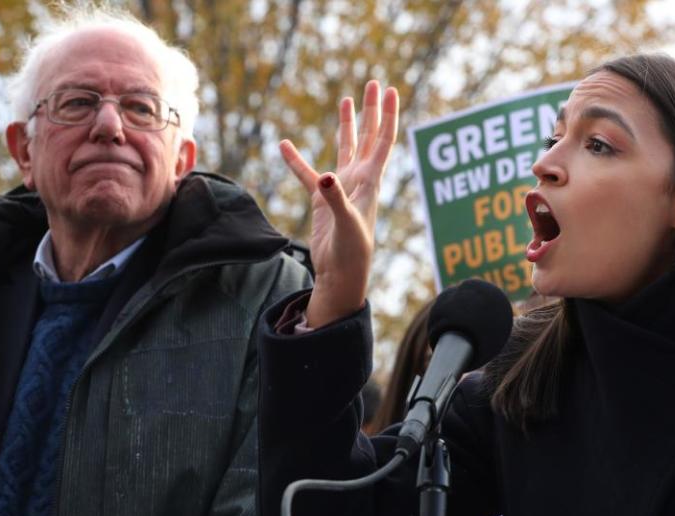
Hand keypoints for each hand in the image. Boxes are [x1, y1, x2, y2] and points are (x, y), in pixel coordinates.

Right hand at [280, 80, 398, 326]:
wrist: (341, 275)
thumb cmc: (352, 253)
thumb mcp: (347, 225)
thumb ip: (335, 198)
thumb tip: (324, 176)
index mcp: (370, 181)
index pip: (383, 141)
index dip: (387, 114)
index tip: (390, 90)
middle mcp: (359, 179)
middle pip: (368, 136)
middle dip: (371, 110)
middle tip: (373, 82)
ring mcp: (341, 187)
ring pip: (345, 147)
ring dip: (346, 125)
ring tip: (346, 100)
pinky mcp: (322, 199)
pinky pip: (307, 174)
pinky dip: (296, 160)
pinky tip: (284, 145)